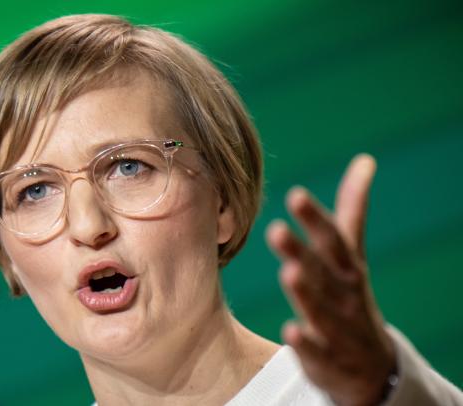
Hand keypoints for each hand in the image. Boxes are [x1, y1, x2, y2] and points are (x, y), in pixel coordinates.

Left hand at [266, 154, 395, 405]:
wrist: (373, 366)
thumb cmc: (353, 296)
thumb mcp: (354, 255)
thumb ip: (353, 210)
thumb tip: (364, 160)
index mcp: (348, 268)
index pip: (333, 240)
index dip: (315, 219)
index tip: (295, 195)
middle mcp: (345, 295)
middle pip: (323, 272)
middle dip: (302, 252)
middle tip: (275, 230)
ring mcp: (339, 329)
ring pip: (323, 309)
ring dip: (307, 292)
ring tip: (288, 272)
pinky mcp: (329, 361)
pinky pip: (318, 353)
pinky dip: (307, 344)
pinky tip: (291, 332)